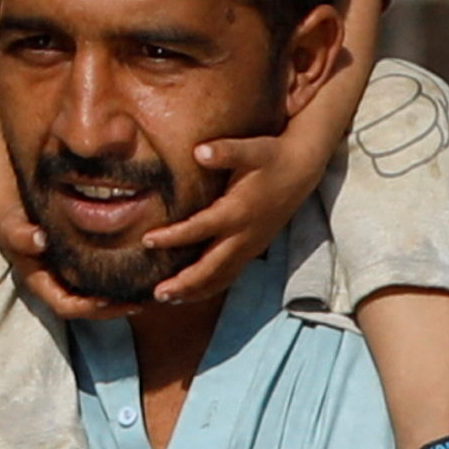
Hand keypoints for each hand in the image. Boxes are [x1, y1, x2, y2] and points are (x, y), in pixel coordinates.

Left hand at [142, 69, 359, 311]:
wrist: (302, 169)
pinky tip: (190, 293)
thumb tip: (199, 152)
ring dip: (195, 291)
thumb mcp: (252, 149)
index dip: (172, 237)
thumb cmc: (271, 156)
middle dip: (184, 282)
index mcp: (237, 211)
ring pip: (221, 277)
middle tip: (157, 293)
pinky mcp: (252, 249)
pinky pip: (229, 275)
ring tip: (168, 299)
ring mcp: (250, 246)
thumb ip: (225, 151)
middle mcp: (244, 235)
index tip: (146, 240)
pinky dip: (209, 287)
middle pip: (211, 267)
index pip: (199, 229)